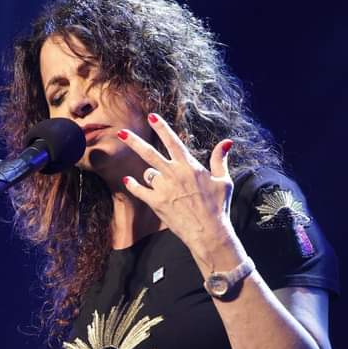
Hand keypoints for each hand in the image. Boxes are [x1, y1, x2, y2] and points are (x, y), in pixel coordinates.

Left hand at [118, 112, 235, 249]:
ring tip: (162, 185)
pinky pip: (139, 191)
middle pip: (149, 153)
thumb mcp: (223, 181)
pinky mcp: (156, 203)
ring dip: (150, 176)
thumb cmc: (218, 207)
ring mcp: (163, 188)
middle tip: (121, 133)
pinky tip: (128, 181)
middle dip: (133, 141)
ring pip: (148, 174)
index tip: (151, 116)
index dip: (161, 128)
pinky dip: (133, 186)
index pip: (172, 142)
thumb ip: (219, 160)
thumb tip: (227, 142)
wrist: (209, 232)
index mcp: (189, 166)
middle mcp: (173, 174)